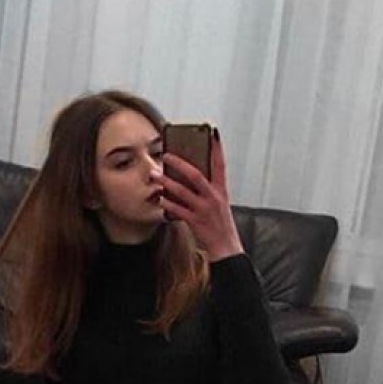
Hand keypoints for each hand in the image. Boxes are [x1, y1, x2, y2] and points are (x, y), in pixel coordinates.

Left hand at [159, 133, 243, 261]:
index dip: (217, 148)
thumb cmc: (220, 228)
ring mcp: (204, 210)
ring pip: (183, 191)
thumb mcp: (219, 206)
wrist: (226, 250)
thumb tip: (188, 180)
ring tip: (155, 176)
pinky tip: (160, 198)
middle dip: (180, 163)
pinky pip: (178, 210)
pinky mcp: (196, 222)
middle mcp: (214, 198)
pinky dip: (167, 203)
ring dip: (167, 182)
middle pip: (196, 175)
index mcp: (221, 192)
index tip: (213, 133)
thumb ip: (207, 192)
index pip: (220, 165)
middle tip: (167, 155)